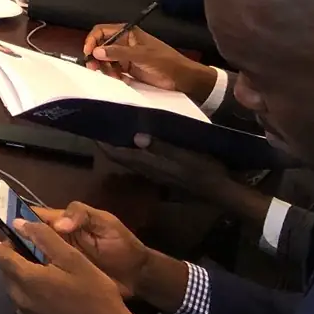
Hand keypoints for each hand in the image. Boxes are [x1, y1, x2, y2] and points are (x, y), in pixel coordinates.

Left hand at [0, 213, 151, 313]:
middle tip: (46, 258)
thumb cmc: (95, 294)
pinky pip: (24, 302)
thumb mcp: (74, 259)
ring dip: (26, 277)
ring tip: (54, 275)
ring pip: (15, 286)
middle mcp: (18, 298)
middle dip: (20, 259)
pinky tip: (56, 295)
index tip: (30, 241)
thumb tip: (17, 224)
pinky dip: (33, 294)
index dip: (12, 242)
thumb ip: (44, 237)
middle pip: (6, 270)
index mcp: (25, 279)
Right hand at [82, 25, 218, 102]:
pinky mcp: (128, 69)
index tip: (89, 52)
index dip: (92, 40)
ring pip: (105, 60)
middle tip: (94, 68)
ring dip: (105, 68)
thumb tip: (96, 51)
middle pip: (101, 46)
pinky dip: (112, 75)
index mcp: (127, 33)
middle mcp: (124, 43)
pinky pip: (113, 70)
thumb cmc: (165, 61)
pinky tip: (120, 80)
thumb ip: (118, 53)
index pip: (102, 31)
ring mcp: (125, 56)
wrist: (182, 78)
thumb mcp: (141, 55)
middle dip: (96, 57)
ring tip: (112, 77)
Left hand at [103, 138, 266, 220]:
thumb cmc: (206, 171)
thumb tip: (135, 136)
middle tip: (101, 122)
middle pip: (120, 156)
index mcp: (150, 164)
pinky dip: (134, 150)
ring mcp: (156, 173)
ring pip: (130, 158)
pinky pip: (142, 161)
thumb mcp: (186, 156)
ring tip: (116, 126)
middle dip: (108, 141)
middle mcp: (148, 170)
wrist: (222, 191)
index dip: (103, 142)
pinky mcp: (164, 174)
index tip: (91, 126)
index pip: (118, 154)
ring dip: (121, 145)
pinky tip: (138, 139)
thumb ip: (161, 147)